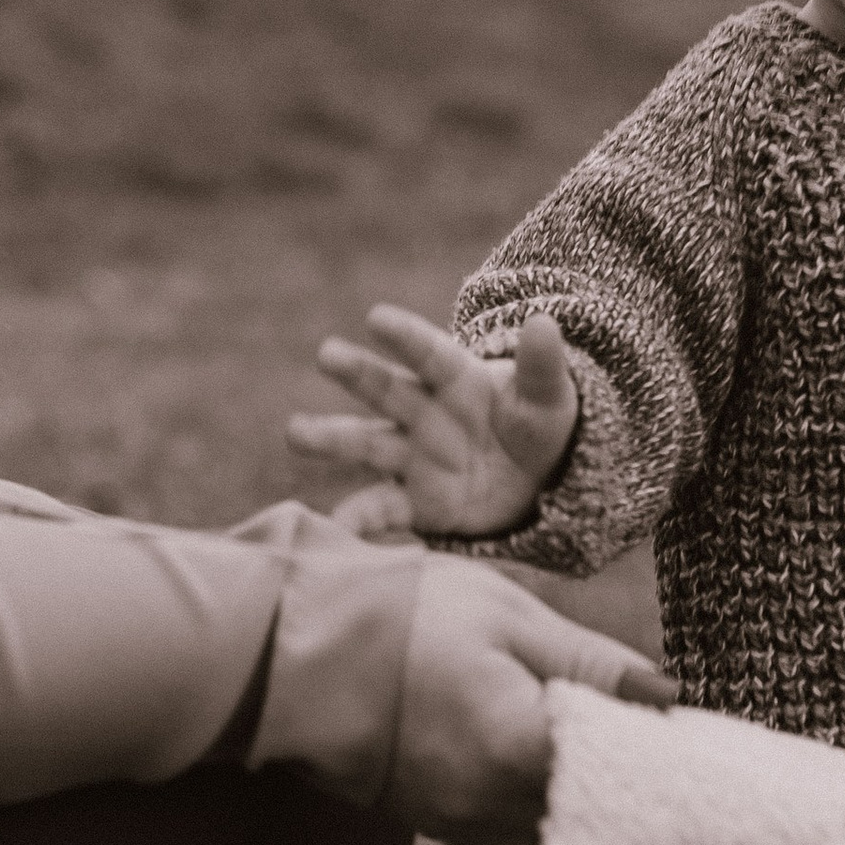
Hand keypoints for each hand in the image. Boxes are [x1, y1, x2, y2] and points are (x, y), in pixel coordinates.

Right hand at [289, 303, 580, 538]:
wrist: (533, 479)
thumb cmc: (535, 425)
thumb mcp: (548, 398)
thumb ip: (542, 367)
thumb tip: (544, 323)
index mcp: (458, 378)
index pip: (430, 353)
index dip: (405, 336)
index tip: (376, 318)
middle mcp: (425, 412)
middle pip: (387, 389)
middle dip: (358, 372)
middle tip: (327, 354)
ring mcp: (415, 457)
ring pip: (368, 443)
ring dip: (332, 437)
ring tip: (295, 433)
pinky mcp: (416, 502)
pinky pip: (383, 509)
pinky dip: (359, 518)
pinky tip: (336, 526)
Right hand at [386, 554, 673, 844]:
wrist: (293, 650)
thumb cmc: (397, 617)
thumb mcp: (503, 615)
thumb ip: (589, 662)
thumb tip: (668, 695)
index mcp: (518, 748)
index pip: (625, 771)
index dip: (662, 753)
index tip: (686, 732)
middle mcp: (492, 807)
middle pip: (598, 816)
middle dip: (631, 783)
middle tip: (653, 740)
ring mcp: (462, 826)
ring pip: (558, 835)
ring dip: (588, 803)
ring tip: (604, 753)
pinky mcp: (439, 827)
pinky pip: (516, 838)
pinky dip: (544, 813)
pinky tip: (549, 774)